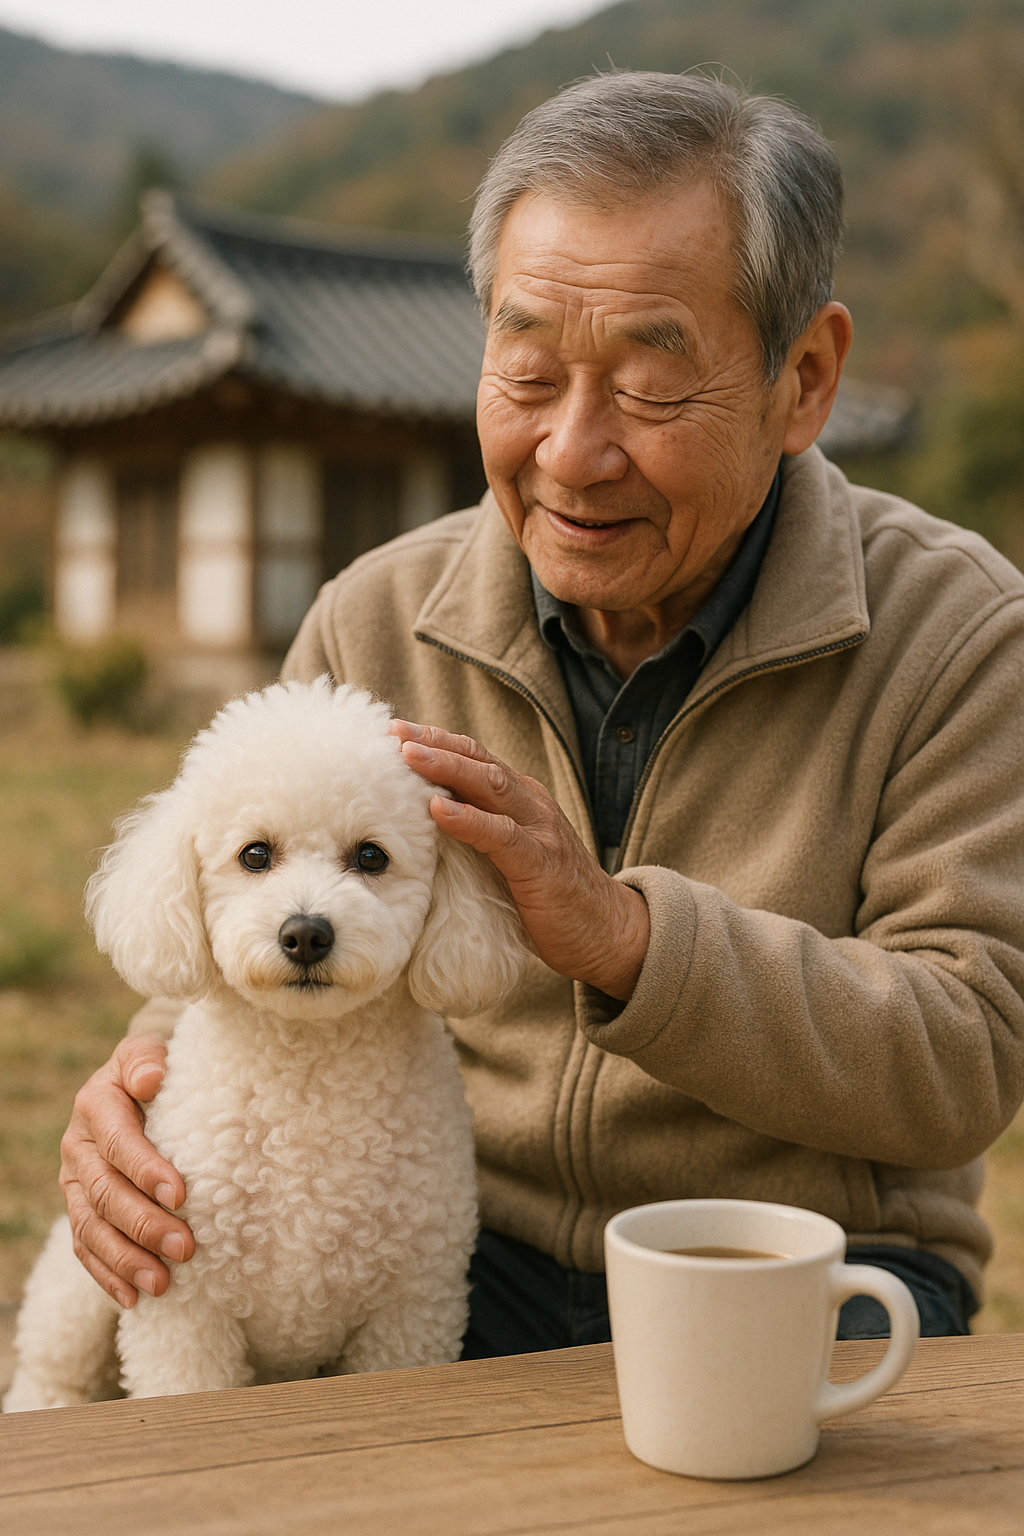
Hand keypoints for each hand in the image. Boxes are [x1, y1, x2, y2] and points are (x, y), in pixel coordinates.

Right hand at [59, 1036, 194, 1306]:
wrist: (134, 1085)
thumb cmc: (152, 1070)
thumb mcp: (148, 1053)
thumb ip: (146, 1060)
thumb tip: (150, 1079)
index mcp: (95, 1106)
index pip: (119, 1142)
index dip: (146, 1169)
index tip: (181, 1193)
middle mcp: (77, 1148)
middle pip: (105, 1194)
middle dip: (144, 1224)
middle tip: (185, 1247)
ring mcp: (74, 1183)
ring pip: (92, 1229)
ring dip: (126, 1260)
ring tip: (162, 1283)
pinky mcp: (79, 1211)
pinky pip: (86, 1249)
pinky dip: (107, 1276)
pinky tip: (132, 1298)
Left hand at [389, 721, 649, 999]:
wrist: (608, 931)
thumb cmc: (549, 897)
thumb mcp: (509, 857)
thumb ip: (477, 836)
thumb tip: (421, 828)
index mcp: (521, 799)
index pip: (475, 758)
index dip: (437, 742)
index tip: (395, 732)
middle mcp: (531, 804)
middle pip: (478, 761)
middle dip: (434, 743)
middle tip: (393, 732)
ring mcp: (540, 830)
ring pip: (490, 785)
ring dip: (446, 768)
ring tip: (409, 756)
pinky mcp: (541, 863)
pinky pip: (501, 835)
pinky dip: (468, 819)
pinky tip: (437, 809)